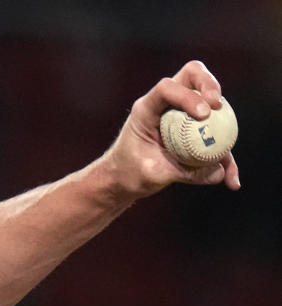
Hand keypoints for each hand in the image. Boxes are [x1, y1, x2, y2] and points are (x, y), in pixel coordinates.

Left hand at [101, 60, 240, 198]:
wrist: (121, 181)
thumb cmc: (128, 173)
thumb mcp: (151, 173)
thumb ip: (182, 171)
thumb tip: (218, 172)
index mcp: (146, 109)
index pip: (166, 88)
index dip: (188, 95)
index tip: (204, 113)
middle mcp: (165, 105)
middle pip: (192, 76)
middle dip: (210, 85)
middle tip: (218, 106)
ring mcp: (181, 115)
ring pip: (209, 103)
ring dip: (225, 121)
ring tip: (228, 152)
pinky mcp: (193, 131)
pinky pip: (214, 137)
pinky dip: (223, 158)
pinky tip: (230, 180)